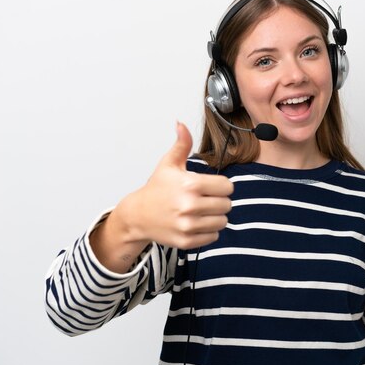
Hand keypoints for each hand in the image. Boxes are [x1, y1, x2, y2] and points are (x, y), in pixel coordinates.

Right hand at [116, 122, 232, 249]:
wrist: (137, 215)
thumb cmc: (156, 188)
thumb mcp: (169, 164)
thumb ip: (181, 144)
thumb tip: (181, 124)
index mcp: (191, 184)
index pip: (227, 187)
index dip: (221, 186)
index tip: (211, 186)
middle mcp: (190, 205)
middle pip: (227, 205)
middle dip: (219, 201)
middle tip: (205, 199)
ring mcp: (188, 225)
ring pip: (222, 222)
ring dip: (215, 217)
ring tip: (201, 211)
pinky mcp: (186, 241)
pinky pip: (213, 237)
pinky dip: (208, 231)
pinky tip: (196, 223)